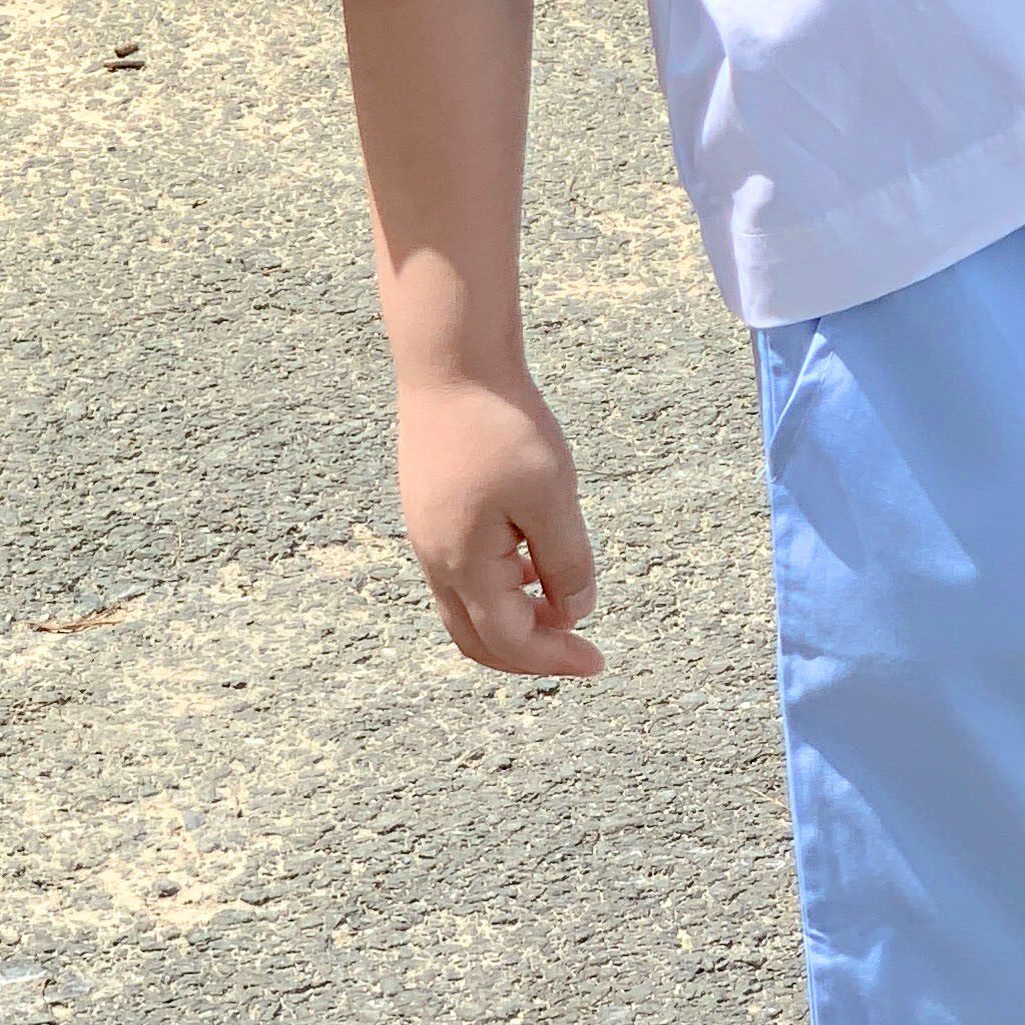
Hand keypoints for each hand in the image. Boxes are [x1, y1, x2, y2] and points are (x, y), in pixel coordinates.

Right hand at [394, 367, 603, 677]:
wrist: (452, 364)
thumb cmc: (503, 425)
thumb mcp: (551, 495)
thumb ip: (565, 561)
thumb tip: (574, 613)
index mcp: (464, 565)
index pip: (509, 640)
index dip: (554, 657)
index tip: (596, 661)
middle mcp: (436, 559)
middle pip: (478, 638)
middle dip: (529, 653)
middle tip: (577, 651)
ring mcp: (428, 534)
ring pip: (466, 609)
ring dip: (512, 622)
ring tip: (561, 609)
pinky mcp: (431, 509)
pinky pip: (462, 574)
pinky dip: (498, 589)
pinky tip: (533, 565)